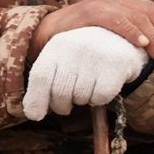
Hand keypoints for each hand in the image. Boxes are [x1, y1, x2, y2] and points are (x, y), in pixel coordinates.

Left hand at [23, 27, 150, 120]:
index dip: (36, 100)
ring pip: (82, 98)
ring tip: (89, 85)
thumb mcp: (60, 61)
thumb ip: (44, 84)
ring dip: (83, 100)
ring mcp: (97, 55)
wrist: (120, 37)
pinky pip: (101, 97)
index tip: (36, 116)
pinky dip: (100, 99)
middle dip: (62, 105)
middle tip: (70, 99)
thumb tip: (33, 115)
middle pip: (60, 93)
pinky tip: (103, 85)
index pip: (40, 77)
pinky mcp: (117, 64)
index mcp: (56, 46)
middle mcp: (75, 48)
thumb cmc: (83, 57)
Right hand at [31, 0, 153, 60]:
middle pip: (149, 13)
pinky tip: (142, 44)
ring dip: (151, 36)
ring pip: (138, 17)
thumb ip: (130, 24)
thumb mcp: (112, 23)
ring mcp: (104, 1)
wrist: (51, 29)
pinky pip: (119, 20)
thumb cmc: (85, 31)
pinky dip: (133, 32)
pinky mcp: (92, 10)